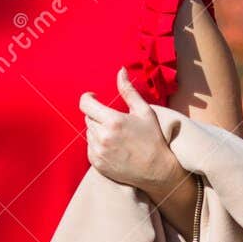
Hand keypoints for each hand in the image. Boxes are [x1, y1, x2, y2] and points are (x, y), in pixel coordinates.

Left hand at [80, 68, 182, 193]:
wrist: (157, 170)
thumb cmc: (153, 139)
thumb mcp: (144, 111)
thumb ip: (128, 91)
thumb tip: (120, 71)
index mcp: (113, 121)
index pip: (85, 104)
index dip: (88, 98)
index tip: (94, 97)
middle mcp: (102, 137)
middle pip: (88, 117)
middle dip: (98, 115)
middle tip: (114, 120)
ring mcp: (98, 152)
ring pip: (88, 132)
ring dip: (97, 130)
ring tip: (116, 135)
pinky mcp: (97, 163)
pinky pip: (90, 147)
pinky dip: (97, 144)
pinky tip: (113, 147)